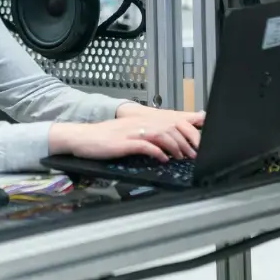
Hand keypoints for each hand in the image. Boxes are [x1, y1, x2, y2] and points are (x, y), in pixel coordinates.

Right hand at [48, 115, 200, 163]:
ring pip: (161, 135)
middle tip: (193, 154)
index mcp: (140, 120)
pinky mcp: (124, 143)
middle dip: (185, 141)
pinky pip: (145, 146)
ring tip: (181, 157)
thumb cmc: (103, 139)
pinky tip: (163, 159)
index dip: (186, 130)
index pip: (169, 120)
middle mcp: (138, 123)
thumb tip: (162, 145)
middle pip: (169, 127)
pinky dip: (157, 153)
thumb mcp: (127, 134)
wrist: (81, 137)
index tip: (197, 141)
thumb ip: (144, 136)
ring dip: (175, 147)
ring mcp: (131, 132)